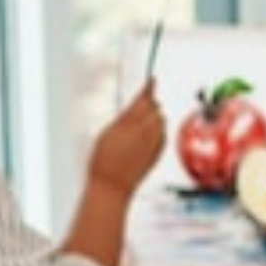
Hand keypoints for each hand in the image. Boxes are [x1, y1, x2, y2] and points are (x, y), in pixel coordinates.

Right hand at [88, 81, 167, 195]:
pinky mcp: (158, 153)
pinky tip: (147, 135)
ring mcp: (153, 143)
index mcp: (128, 124)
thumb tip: (135, 110)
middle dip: (149, 104)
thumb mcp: (107, 133)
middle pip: (155, 109)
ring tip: (141, 121)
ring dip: (154, 117)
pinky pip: (162, 135)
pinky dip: (157, 131)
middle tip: (143, 101)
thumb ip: (124, 120)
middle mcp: (144, 132)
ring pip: (161, 121)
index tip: (153, 80)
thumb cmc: (103, 161)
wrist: (113, 185)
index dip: (149, 88)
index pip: (143, 100)